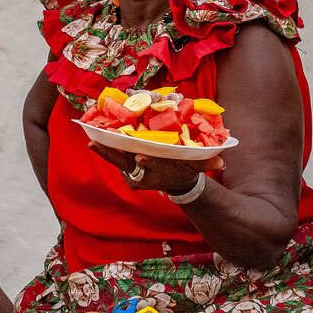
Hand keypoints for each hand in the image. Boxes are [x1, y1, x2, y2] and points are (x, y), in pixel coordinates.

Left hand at [87, 142, 223, 194]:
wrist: (175, 180)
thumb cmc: (184, 170)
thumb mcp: (197, 167)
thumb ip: (208, 163)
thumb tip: (222, 161)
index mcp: (156, 173)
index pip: (149, 169)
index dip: (145, 164)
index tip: (140, 157)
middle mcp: (141, 173)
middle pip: (124, 162)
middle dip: (110, 153)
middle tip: (95, 144)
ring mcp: (131, 170)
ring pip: (116, 157)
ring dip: (104, 147)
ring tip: (91, 139)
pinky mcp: (126, 164)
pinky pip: (115, 151)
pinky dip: (107, 143)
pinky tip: (97, 133)